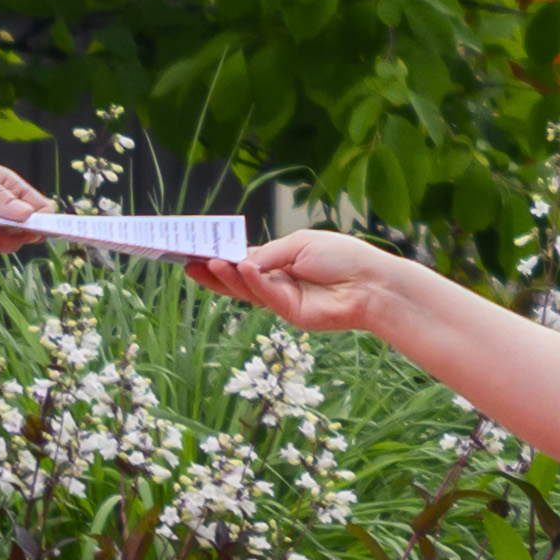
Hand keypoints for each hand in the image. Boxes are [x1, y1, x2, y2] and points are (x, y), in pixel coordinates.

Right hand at [194, 229, 435, 334]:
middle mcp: (276, 283)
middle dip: (212, 272)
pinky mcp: (291, 314)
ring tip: (209, 262)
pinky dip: (254, 281)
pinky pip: (267, 296)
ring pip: (247, 291)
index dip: (219, 258)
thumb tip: (240, 260)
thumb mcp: (300, 244)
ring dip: (227, 276)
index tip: (193, 251)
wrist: (372, 282)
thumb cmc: (342, 257)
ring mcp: (282, 301)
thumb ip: (268, 254)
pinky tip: (243, 268)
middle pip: (237, 281)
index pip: (242, 261)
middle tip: (187, 262)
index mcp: (278, 263)